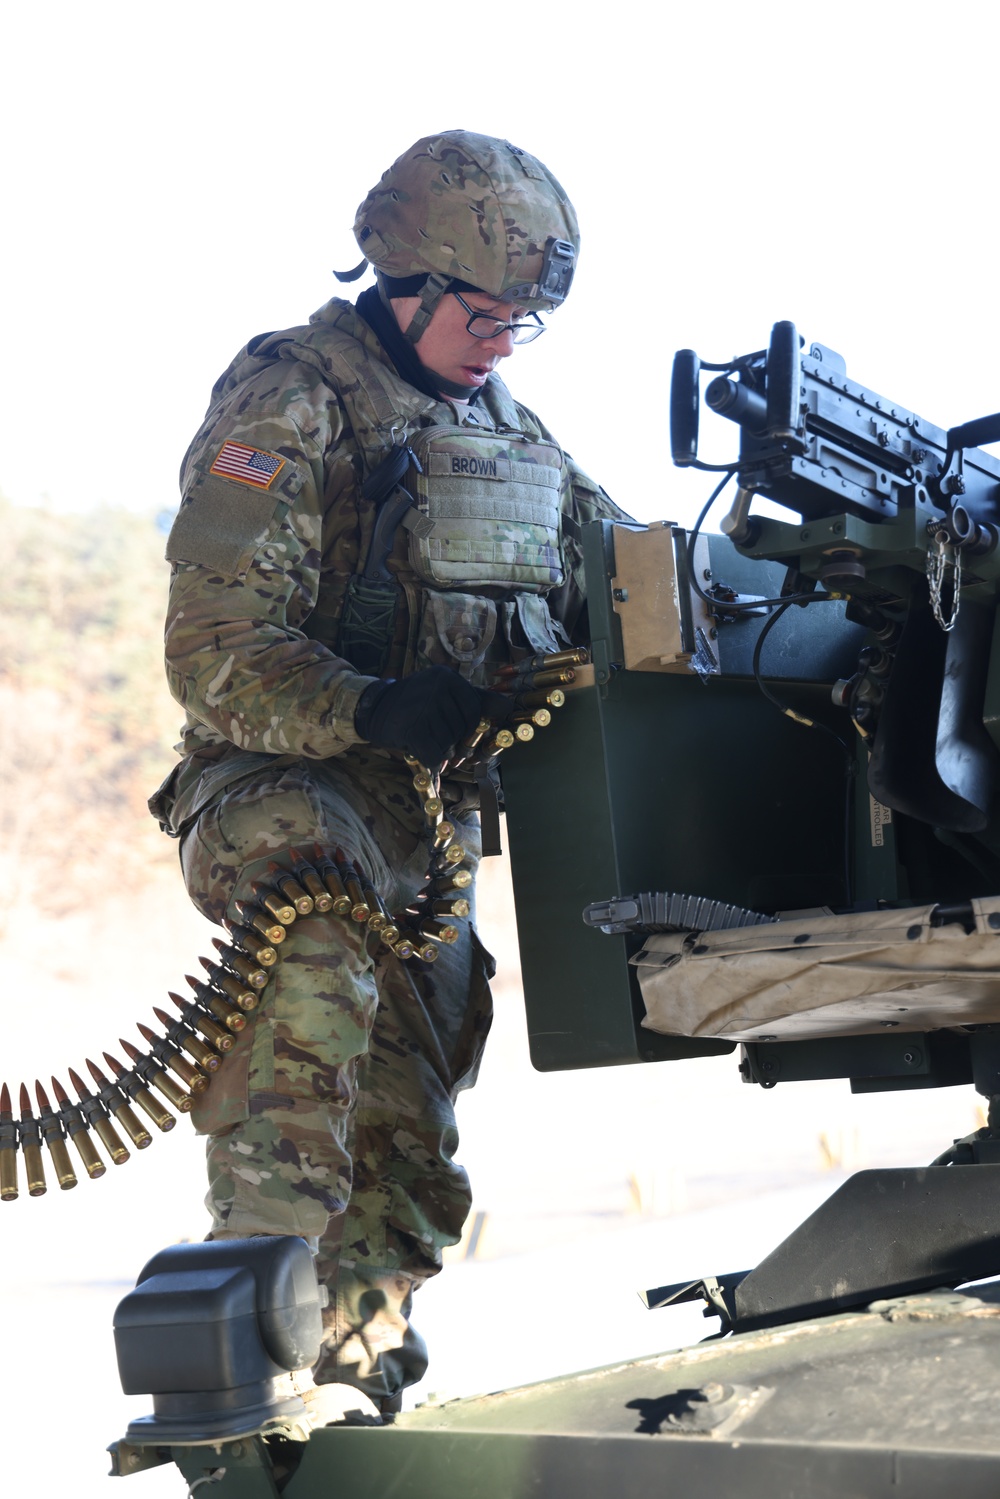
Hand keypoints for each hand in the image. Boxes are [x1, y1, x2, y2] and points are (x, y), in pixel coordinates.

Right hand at [355, 667, 511, 766]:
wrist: (374, 709)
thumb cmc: (415, 705)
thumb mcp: (445, 695)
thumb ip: (477, 700)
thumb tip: (508, 707)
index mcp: (448, 678)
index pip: (475, 711)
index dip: (470, 729)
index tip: (458, 734)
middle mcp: (437, 687)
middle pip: (462, 729)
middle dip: (453, 742)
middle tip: (436, 738)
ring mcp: (423, 706)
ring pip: (449, 744)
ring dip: (440, 751)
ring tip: (425, 739)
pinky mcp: (412, 728)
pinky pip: (435, 756)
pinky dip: (432, 762)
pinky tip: (421, 751)